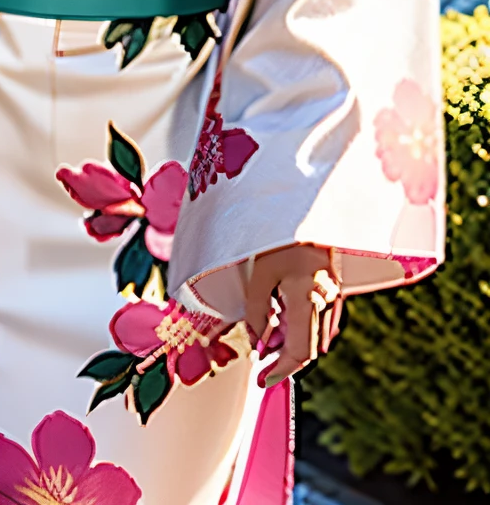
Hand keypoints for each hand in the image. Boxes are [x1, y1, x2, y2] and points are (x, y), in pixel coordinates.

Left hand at [244, 243, 341, 386]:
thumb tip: (258, 346)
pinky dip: (299, 328)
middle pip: (307, 348)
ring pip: (312, 334)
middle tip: (261, 366)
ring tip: (266, 340)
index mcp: (305, 298)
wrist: (307, 212)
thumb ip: (257, 313)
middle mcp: (324, 301)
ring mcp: (332, 297)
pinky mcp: (334, 291)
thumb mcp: (260, 275)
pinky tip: (282, 322)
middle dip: (282, 360)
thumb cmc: (280, 240)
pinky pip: (318, 319)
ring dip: (290, 343)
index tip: (263, 380)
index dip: (281, 371)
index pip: (299, 351)